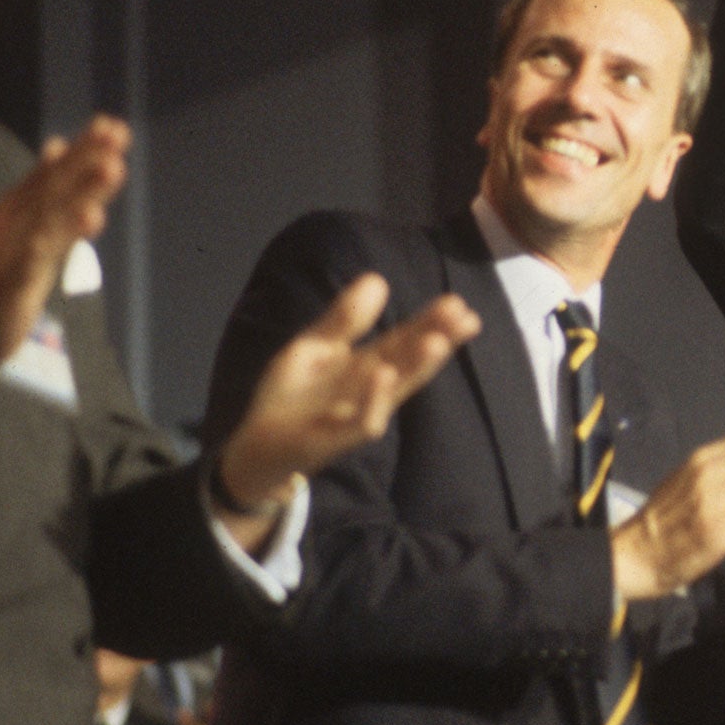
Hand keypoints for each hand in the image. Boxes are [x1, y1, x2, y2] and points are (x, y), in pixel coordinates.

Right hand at [0, 116, 129, 417]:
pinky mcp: (12, 286)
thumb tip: (60, 144)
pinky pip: (34, 264)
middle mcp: (12, 222)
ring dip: (83, 193)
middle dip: (86, 159)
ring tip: (113, 170)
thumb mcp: (26, 227)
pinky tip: (84, 225)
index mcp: (18, 209)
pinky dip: (57, 244)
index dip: (82, 148)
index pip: (53, 173)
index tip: (113, 124)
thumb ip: (45, 190)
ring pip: (51, 218)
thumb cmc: (2, 275)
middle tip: (117, 133)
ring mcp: (10, 252)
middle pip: (53, 187)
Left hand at [212, 274, 479, 542]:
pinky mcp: (336, 437)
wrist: (258, 445)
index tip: (458, 304)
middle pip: (409, 360)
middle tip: (467, 319)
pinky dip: (374, 400)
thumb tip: (379, 278)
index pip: (404, 339)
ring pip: (395, 389)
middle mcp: (371, 388)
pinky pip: (362, 420)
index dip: (430, 322)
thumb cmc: (292, 396)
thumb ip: (344, 318)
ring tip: (438, 343)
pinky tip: (385, 374)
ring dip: (417, 368)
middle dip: (437, 340)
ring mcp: (357, 412)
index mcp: (367, 364)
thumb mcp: (315, 347)